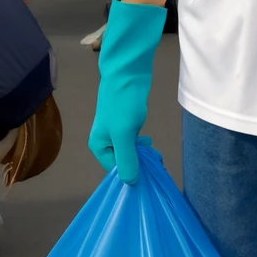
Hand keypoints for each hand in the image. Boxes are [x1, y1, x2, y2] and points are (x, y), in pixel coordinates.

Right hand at [88, 1, 166, 184]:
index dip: (131, 173)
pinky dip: (142, 144)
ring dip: (142, 155)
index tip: (149, 174)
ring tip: (156, 153)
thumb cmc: (122, 105)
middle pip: (122, 161)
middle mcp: (105, 141)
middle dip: (139, 164)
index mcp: (99, 145)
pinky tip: (150, 142)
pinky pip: (134, 141)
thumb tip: (130, 183)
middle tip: (157, 161)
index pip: (115, 170)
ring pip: (130, 151)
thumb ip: (126, 160)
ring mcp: (116, 131)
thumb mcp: (123, 135)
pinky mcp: (127, 123)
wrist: (127, 74)